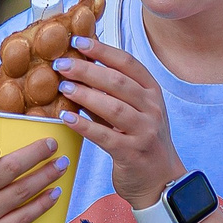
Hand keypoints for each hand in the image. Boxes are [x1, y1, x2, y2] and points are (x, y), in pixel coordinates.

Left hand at [53, 37, 184, 205]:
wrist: (161, 181)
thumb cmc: (142, 140)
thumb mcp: (136, 111)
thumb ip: (113, 92)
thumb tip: (81, 67)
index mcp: (152, 92)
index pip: (128, 63)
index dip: (102, 50)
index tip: (78, 41)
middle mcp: (152, 109)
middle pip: (118, 82)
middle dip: (87, 70)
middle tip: (61, 64)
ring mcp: (145, 131)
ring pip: (112, 107)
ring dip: (85, 95)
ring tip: (62, 86)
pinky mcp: (132, 153)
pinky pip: (104, 136)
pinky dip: (84, 125)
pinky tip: (66, 117)